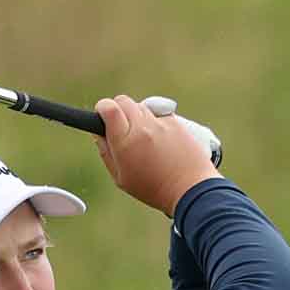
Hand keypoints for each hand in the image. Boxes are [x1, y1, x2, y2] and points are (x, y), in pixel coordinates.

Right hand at [93, 94, 221, 216]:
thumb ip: (106, 153)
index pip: (108, 107)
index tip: (102, 115)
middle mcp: (142, 128)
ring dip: (137, 116)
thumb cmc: (154, 188)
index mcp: (125, 142)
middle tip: (122, 128)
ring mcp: (161, 123)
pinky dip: (156, 122)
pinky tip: (161, 140)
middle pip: (123, 101)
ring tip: (144, 138)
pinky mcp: (176, 121)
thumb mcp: (121, 178)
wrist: (190, 188)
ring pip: (141, 106)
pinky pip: (159, 114)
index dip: (102, 108)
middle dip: (118, 110)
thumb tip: (99, 133)